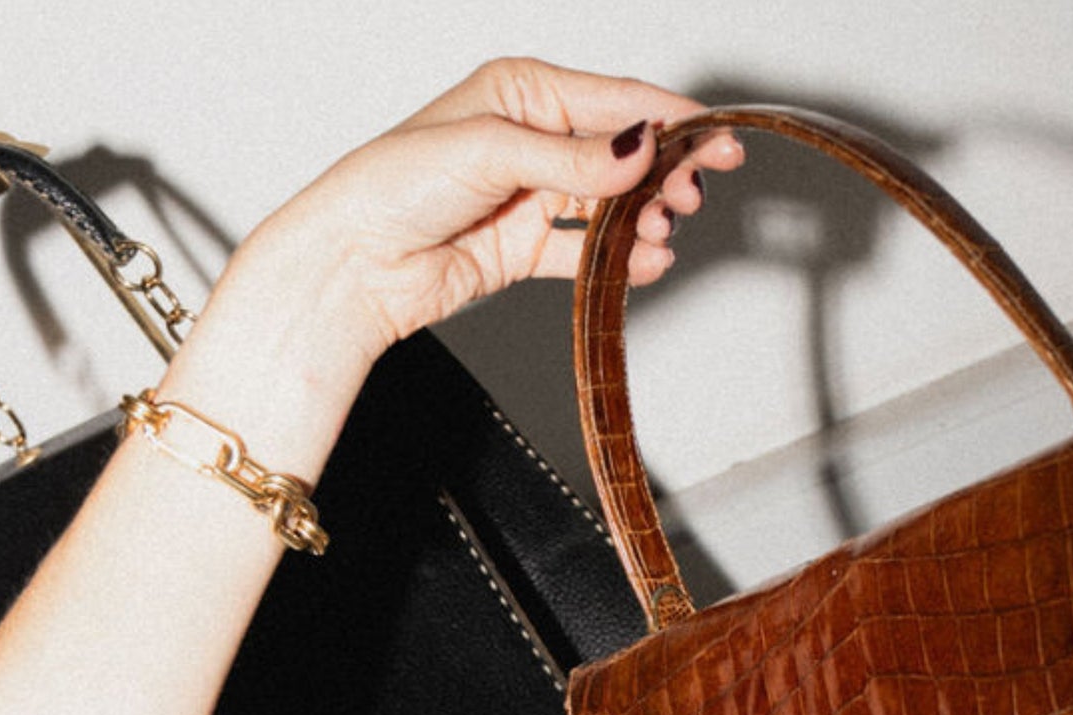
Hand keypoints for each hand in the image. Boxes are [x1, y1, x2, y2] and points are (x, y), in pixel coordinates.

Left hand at [160, 58, 743, 476]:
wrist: (353, 264)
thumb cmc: (393, 186)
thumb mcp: (491, 151)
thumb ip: (572, 155)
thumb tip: (637, 148)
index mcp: (522, 93)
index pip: (615, 100)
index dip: (673, 119)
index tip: (719, 139)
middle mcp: (531, 140)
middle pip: (621, 154)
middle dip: (664, 173)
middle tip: (693, 194)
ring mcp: (531, 196)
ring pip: (610, 204)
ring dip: (643, 218)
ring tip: (660, 230)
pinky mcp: (525, 248)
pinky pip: (587, 252)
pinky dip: (619, 259)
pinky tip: (645, 262)